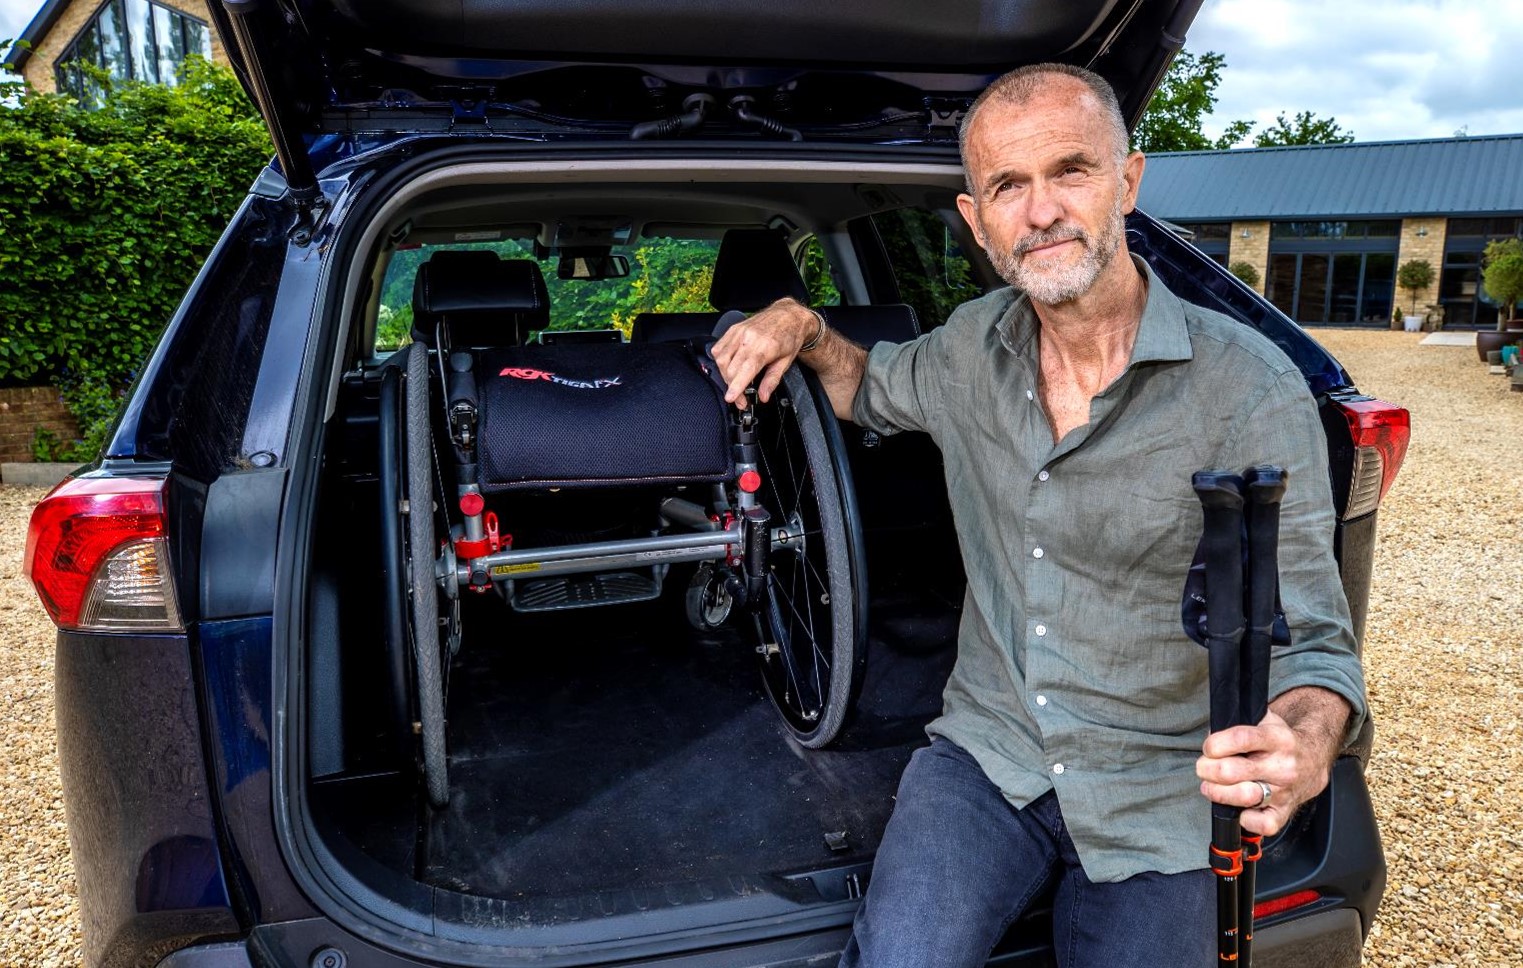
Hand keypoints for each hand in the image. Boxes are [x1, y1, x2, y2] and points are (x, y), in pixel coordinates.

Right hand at [710, 297, 818, 408]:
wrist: (788, 316)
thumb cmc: (789, 337)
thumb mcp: (786, 362)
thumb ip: (772, 380)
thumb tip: (764, 396)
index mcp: (764, 347)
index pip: (745, 370)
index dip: (736, 386)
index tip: (731, 398)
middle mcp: (749, 338)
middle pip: (731, 368)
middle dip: (732, 387)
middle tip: (740, 399)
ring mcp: (739, 332)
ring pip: (721, 359)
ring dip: (725, 375)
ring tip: (734, 383)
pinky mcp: (733, 329)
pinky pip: (718, 348)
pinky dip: (720, 361)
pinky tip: (728, 367)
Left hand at [1196, 689, 1346, 836]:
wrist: (1313, 758)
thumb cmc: (1279, 740)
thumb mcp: (1263, 720)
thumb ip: (1236, 724)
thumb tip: (1209, 737)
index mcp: (1277, 738)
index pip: (1241, 739)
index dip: (1215, 744)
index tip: (1208, 748)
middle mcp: (1282, 766)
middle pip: (1232, 771)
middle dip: (1207, 769)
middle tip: (1203, 768)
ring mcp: (1285, 790)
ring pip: (1244, 797)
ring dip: (1218, 793)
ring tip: (1211, 787)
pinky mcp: (1285, 811)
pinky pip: (1264, 824)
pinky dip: (1246, 820)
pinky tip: (1238, 808)